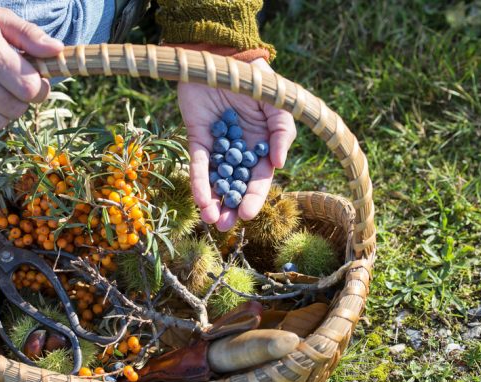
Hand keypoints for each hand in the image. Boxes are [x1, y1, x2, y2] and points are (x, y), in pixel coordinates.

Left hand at [178, 58, 296, 231]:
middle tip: (224, 227)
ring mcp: (217, 147)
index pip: (258, 179)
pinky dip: (199, 182)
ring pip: (215, 181)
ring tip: (211, 220)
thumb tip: (278, 164)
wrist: (223, 56)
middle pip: (235, 186)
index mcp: (261, 147)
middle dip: (231, 207)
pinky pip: (198, 164)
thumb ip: (283, 133)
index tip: (246, 215)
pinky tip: (199, 199)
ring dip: (213, 202)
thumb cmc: (255, 80)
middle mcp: (239, 152)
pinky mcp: (197, 138)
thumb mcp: (277, 105)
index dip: (253, 198)